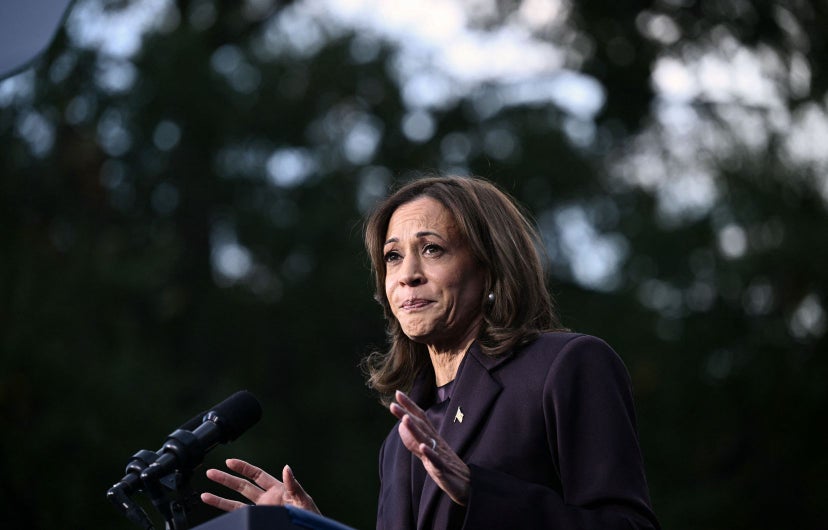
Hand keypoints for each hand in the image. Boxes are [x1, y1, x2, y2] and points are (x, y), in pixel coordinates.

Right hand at [200, 458, 319, 514]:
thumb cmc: (311, 516)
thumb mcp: (303, 499)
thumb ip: (293, 485)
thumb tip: (287, 467)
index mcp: (277, 489)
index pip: (256, 475)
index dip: (242, 468)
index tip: (228, 461)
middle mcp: (267, 500)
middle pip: (242, 487)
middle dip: (226, 480)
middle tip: (210, 473)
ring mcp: (262, 513)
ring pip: (237, 505)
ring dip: (220, 500)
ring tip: (205, 495)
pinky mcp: (260, 523)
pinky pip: (241, 518)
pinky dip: (229, 516)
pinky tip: (218, 514)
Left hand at [390, 390, 470, 505]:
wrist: (467, 484)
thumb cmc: (446, 466)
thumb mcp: (428, 452)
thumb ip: (414, 441)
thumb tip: (401, 426)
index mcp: (433, 438)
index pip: (421, 418)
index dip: (410, 406)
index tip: (398, 393)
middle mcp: (436, 443)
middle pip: (421, 426)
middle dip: (407, 414)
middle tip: (393, 403)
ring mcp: (440, 455)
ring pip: (427, 440)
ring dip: (415, 430)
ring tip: (404, 419)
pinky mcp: (444, 470)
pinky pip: (436, 461)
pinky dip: (430, 454)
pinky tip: (422, 447)